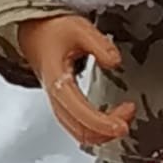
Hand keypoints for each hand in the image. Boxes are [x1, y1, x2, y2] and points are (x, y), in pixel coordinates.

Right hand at [18, 15, 135, 144]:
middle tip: (128, 117)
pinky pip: (78, 126)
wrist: (34, 31)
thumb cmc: (53, 30)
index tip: (122, 124)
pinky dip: (96, 129)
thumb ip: (99, 45)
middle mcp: (56, 97)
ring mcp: (58, 103)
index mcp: (58, 81)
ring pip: (78, 132)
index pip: (79, 111)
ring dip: (103, 132)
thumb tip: (115, 61)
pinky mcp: (63, 103)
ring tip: (124, 117)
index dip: (102, 123)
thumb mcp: (80, 29)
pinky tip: (111, 119)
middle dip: (106, 131)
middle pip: (79, 129)